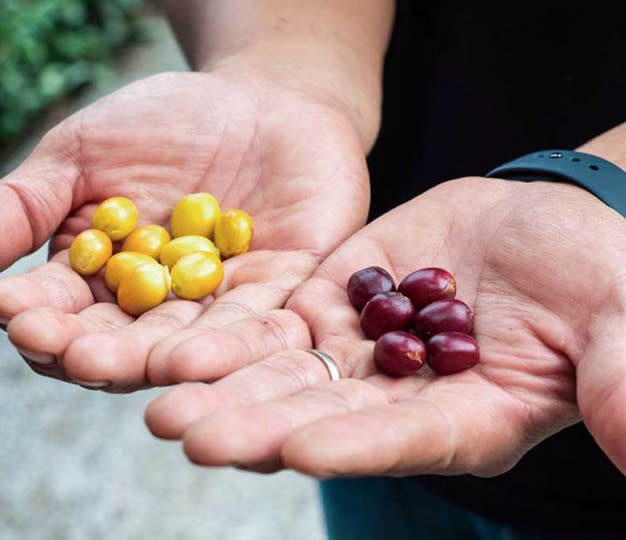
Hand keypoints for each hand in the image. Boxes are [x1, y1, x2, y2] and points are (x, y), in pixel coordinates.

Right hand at [0, 68, 368, 390]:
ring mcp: (218, 311)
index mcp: (102, 284)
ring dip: (144, 360)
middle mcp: (157, 312)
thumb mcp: (81, 153)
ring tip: (110, 364)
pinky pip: (255, 330)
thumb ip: (23, 206)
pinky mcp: (282, 299)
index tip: (7, 308)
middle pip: (116, 345)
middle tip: (59, 349)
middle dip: (85, 349)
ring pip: (180, 348)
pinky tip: (190, 356)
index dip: (34, 314)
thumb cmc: (164, 124)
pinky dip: (224, 345)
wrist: (263, 99)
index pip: (60, 312)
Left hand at [146, 177, 625, 476]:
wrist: (543, 226)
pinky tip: (180, 345)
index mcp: (464, 422)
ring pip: (282, 379)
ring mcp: (358, 356)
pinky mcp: (330, 307)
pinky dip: (233, 338)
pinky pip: (276, 327)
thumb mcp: (614, 323)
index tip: (298, 451)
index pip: (403, 442)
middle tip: (185, 434)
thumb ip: (616, 379)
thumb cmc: (595, 275)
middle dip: (253, 426)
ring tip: (159, 397)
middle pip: (319, 420)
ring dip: (222, 389)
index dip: (354, 448)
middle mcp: (397, 403)